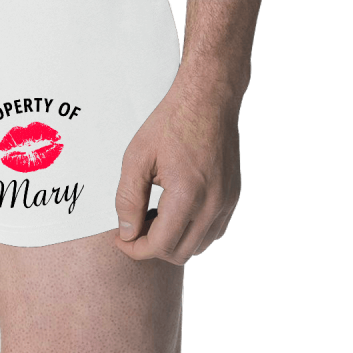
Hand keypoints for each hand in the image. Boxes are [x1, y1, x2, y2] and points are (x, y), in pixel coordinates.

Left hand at [113, 75, 241, 264]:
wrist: (208, 100)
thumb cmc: (172, 122)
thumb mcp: (137, 157)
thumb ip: (128, 198)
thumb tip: (126, 231)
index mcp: (187, 195)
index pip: (160, 245)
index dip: (135, 249)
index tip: (119, 240)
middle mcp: (213, 205)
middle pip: (180, 252)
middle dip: (151, 247)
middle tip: (132, 227)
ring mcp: (227, 203)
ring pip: (198, 246)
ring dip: (172, 241)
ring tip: (151, 216)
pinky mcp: (233, 197)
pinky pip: (213, 231)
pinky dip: (191, 232)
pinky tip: (173, 211)